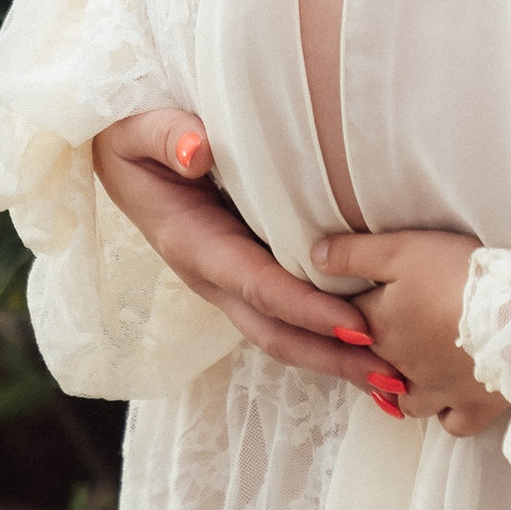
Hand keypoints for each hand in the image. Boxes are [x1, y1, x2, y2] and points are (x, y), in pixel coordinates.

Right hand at [90, 107, 383, 389]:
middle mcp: (213, 274)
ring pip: (284, 332)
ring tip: (393, 378)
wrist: (117, 156)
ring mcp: (229, 280)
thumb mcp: (138, 131)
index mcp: (194, 244)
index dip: (307, 308)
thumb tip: (197, 151)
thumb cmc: (133, 139)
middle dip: (332, 356)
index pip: (258, 285)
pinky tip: (367, 347)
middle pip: (276, 330)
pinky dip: (326, 335)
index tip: (356, 326)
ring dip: (335, 357)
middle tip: (392, 376)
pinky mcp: (244, 273)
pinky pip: (286, 314)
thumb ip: (167, 136)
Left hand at [316, 227, 507, 436]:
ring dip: (404, 388)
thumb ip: (355, 254)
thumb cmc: (457, 276)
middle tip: (388, 331)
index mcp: (380, 328)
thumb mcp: (402, 250)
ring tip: (415, 370)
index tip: (357, 298)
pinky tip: (451, 398)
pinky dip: (447, 413)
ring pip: (406, 400)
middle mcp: (400, 367)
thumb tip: (313, 258)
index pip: (347, 320)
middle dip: (374, 351)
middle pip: (373, 363)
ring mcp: (437, 392)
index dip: (348, 308)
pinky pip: (451, 422)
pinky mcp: (472, 406)